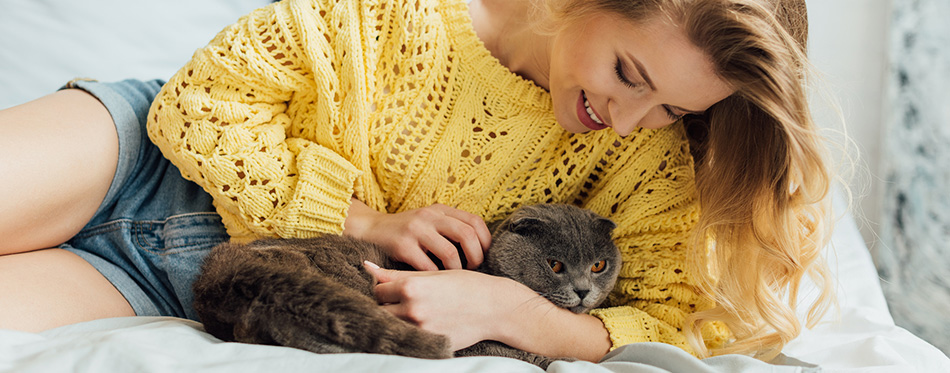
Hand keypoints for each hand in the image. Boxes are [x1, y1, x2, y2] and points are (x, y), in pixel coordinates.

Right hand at [344, 198, 490, 270]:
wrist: (369, 230)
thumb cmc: (406, 232)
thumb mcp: (429, 222)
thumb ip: (450, 229)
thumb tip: (480, 250)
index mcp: (440, 210)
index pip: (474, 221)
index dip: (485, 241)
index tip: (483, 256)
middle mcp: (430, 216)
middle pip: (467, 235)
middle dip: (475, 256)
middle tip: (472, 269)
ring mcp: (416, 230)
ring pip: (450, 253)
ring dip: (456, 270)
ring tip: (453, 277)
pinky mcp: (402, 246)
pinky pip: (428, 266)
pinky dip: (435, 277)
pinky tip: (434, 281)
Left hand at [363, 261, 545, 350]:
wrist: (495, 308)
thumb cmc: (465, 286)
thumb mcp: (432, 274)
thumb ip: (397, 274)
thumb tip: (367, 267)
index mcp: (410, 287)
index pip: (377, 290)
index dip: (383, 289)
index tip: (392, 288)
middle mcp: (412, 309)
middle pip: (380, 310)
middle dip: (385, 306)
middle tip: (398, 302)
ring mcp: (419, 329)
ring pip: (391, 326)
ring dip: (395, 320)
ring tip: (411, 312)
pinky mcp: (428, 343)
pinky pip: (406, 339)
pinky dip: (408, 332)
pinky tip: (421, 324)